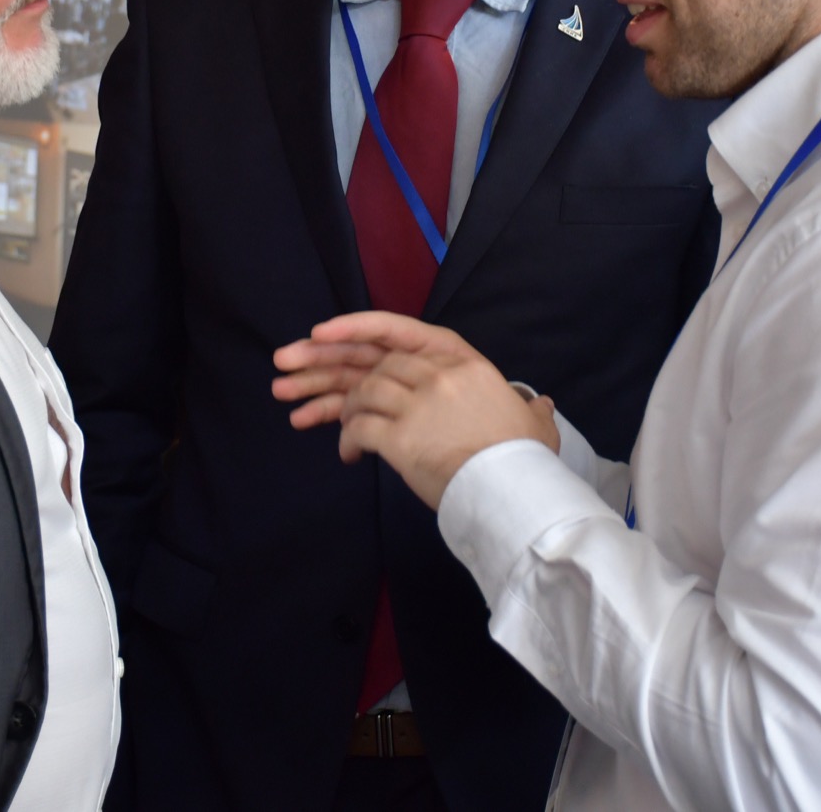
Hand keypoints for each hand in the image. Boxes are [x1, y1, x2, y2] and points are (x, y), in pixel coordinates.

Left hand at [274, 312, 559, 509]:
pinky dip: (349, 441)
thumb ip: (526, 407)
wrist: (518, 492)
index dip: (353, 327)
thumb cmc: (525, 457)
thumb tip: (539, 406)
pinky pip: (361, 431)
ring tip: (298, 416)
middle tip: (281, 373)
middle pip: (368, 365)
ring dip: (326, 407)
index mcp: (460, 360)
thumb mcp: (528, 420)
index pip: (396, 330)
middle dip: (318, 367)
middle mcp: (435, 375)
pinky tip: (347, 454)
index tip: (318, 332)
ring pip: (359, 395)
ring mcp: (417, 405)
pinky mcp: (403, 439)